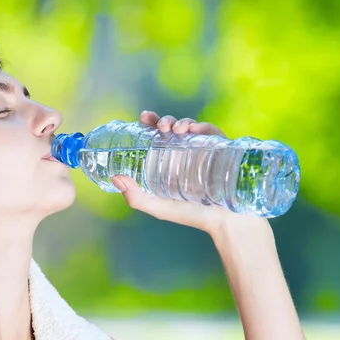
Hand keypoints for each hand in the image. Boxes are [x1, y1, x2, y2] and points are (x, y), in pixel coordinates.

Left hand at [111, 111, 270, 237]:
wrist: (225, 221)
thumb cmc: (192, 215)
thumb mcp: (159, 207)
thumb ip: (136, 197)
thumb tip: (115, 178)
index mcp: (169, 162)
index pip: (156, 138)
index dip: (149, 125)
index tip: (142, 118)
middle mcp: (184, 153)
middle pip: (171, 128)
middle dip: (163, 121)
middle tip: (159, 125)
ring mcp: (203, 149)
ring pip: (189, 126)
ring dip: (179, 122)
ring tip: (173, 130)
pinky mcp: (220, 149)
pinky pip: (210, 131)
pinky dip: (200, 126)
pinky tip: (191, 131)